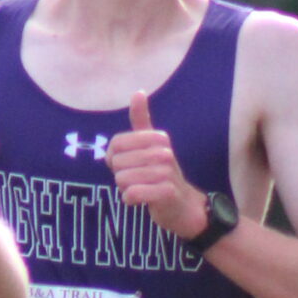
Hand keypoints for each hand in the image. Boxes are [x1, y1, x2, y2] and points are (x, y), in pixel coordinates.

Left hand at [107, 91, 207, 238]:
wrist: (183, 206)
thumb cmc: (161, 175)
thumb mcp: (151, 145)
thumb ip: (141, 120)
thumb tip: (138, 91)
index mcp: (158, 138)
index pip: (116, 144)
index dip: (114, 159)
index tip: (129, 164)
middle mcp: (164, 152)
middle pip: (117, 163)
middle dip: (121, 176)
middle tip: (139, 180)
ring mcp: (166, 172)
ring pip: (122, 179)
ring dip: (126, 189)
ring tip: (143, 189)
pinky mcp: (166, 192)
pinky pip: (131, 194)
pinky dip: (131, 200)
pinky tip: (143, 200)